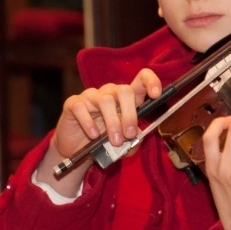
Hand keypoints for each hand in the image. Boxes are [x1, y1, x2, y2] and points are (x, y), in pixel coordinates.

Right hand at [37, 69, 160, 195]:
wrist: (76, 149)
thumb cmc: (103, 142)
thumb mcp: (122, 145)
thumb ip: (133, 141)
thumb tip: (138, 137)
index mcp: (126, 99)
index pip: (141, 80)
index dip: (151, 82)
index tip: (157, 95)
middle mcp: (110, 93)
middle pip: (124, 90)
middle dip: (130, 114)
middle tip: (129, 134)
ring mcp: (91, 96)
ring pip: (105, 100)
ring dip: (112, 122)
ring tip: (115, 141)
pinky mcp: (73, 103)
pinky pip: (82, 107)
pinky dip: (89, 123)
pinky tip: (94, 135)